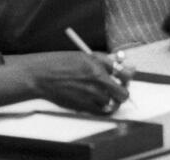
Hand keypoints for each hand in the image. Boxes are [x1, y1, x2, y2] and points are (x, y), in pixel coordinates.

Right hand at [10, 51, 131, 112]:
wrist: (42, 76)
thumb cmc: (63, 63)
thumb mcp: (87, 56)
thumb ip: (106, 62)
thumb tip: (122, 66)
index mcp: (99, 68)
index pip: (126, 75)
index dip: (127, 76)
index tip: (125, 76)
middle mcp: (96, 84)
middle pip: (123, 94)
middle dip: (123, 91)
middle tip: (118, 88)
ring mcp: (89, 97)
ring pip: (112, 104)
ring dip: (111, 99)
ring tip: (104, 93)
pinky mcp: (81, 107)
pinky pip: (101, 112)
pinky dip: (104, 109)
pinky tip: (100, 102)